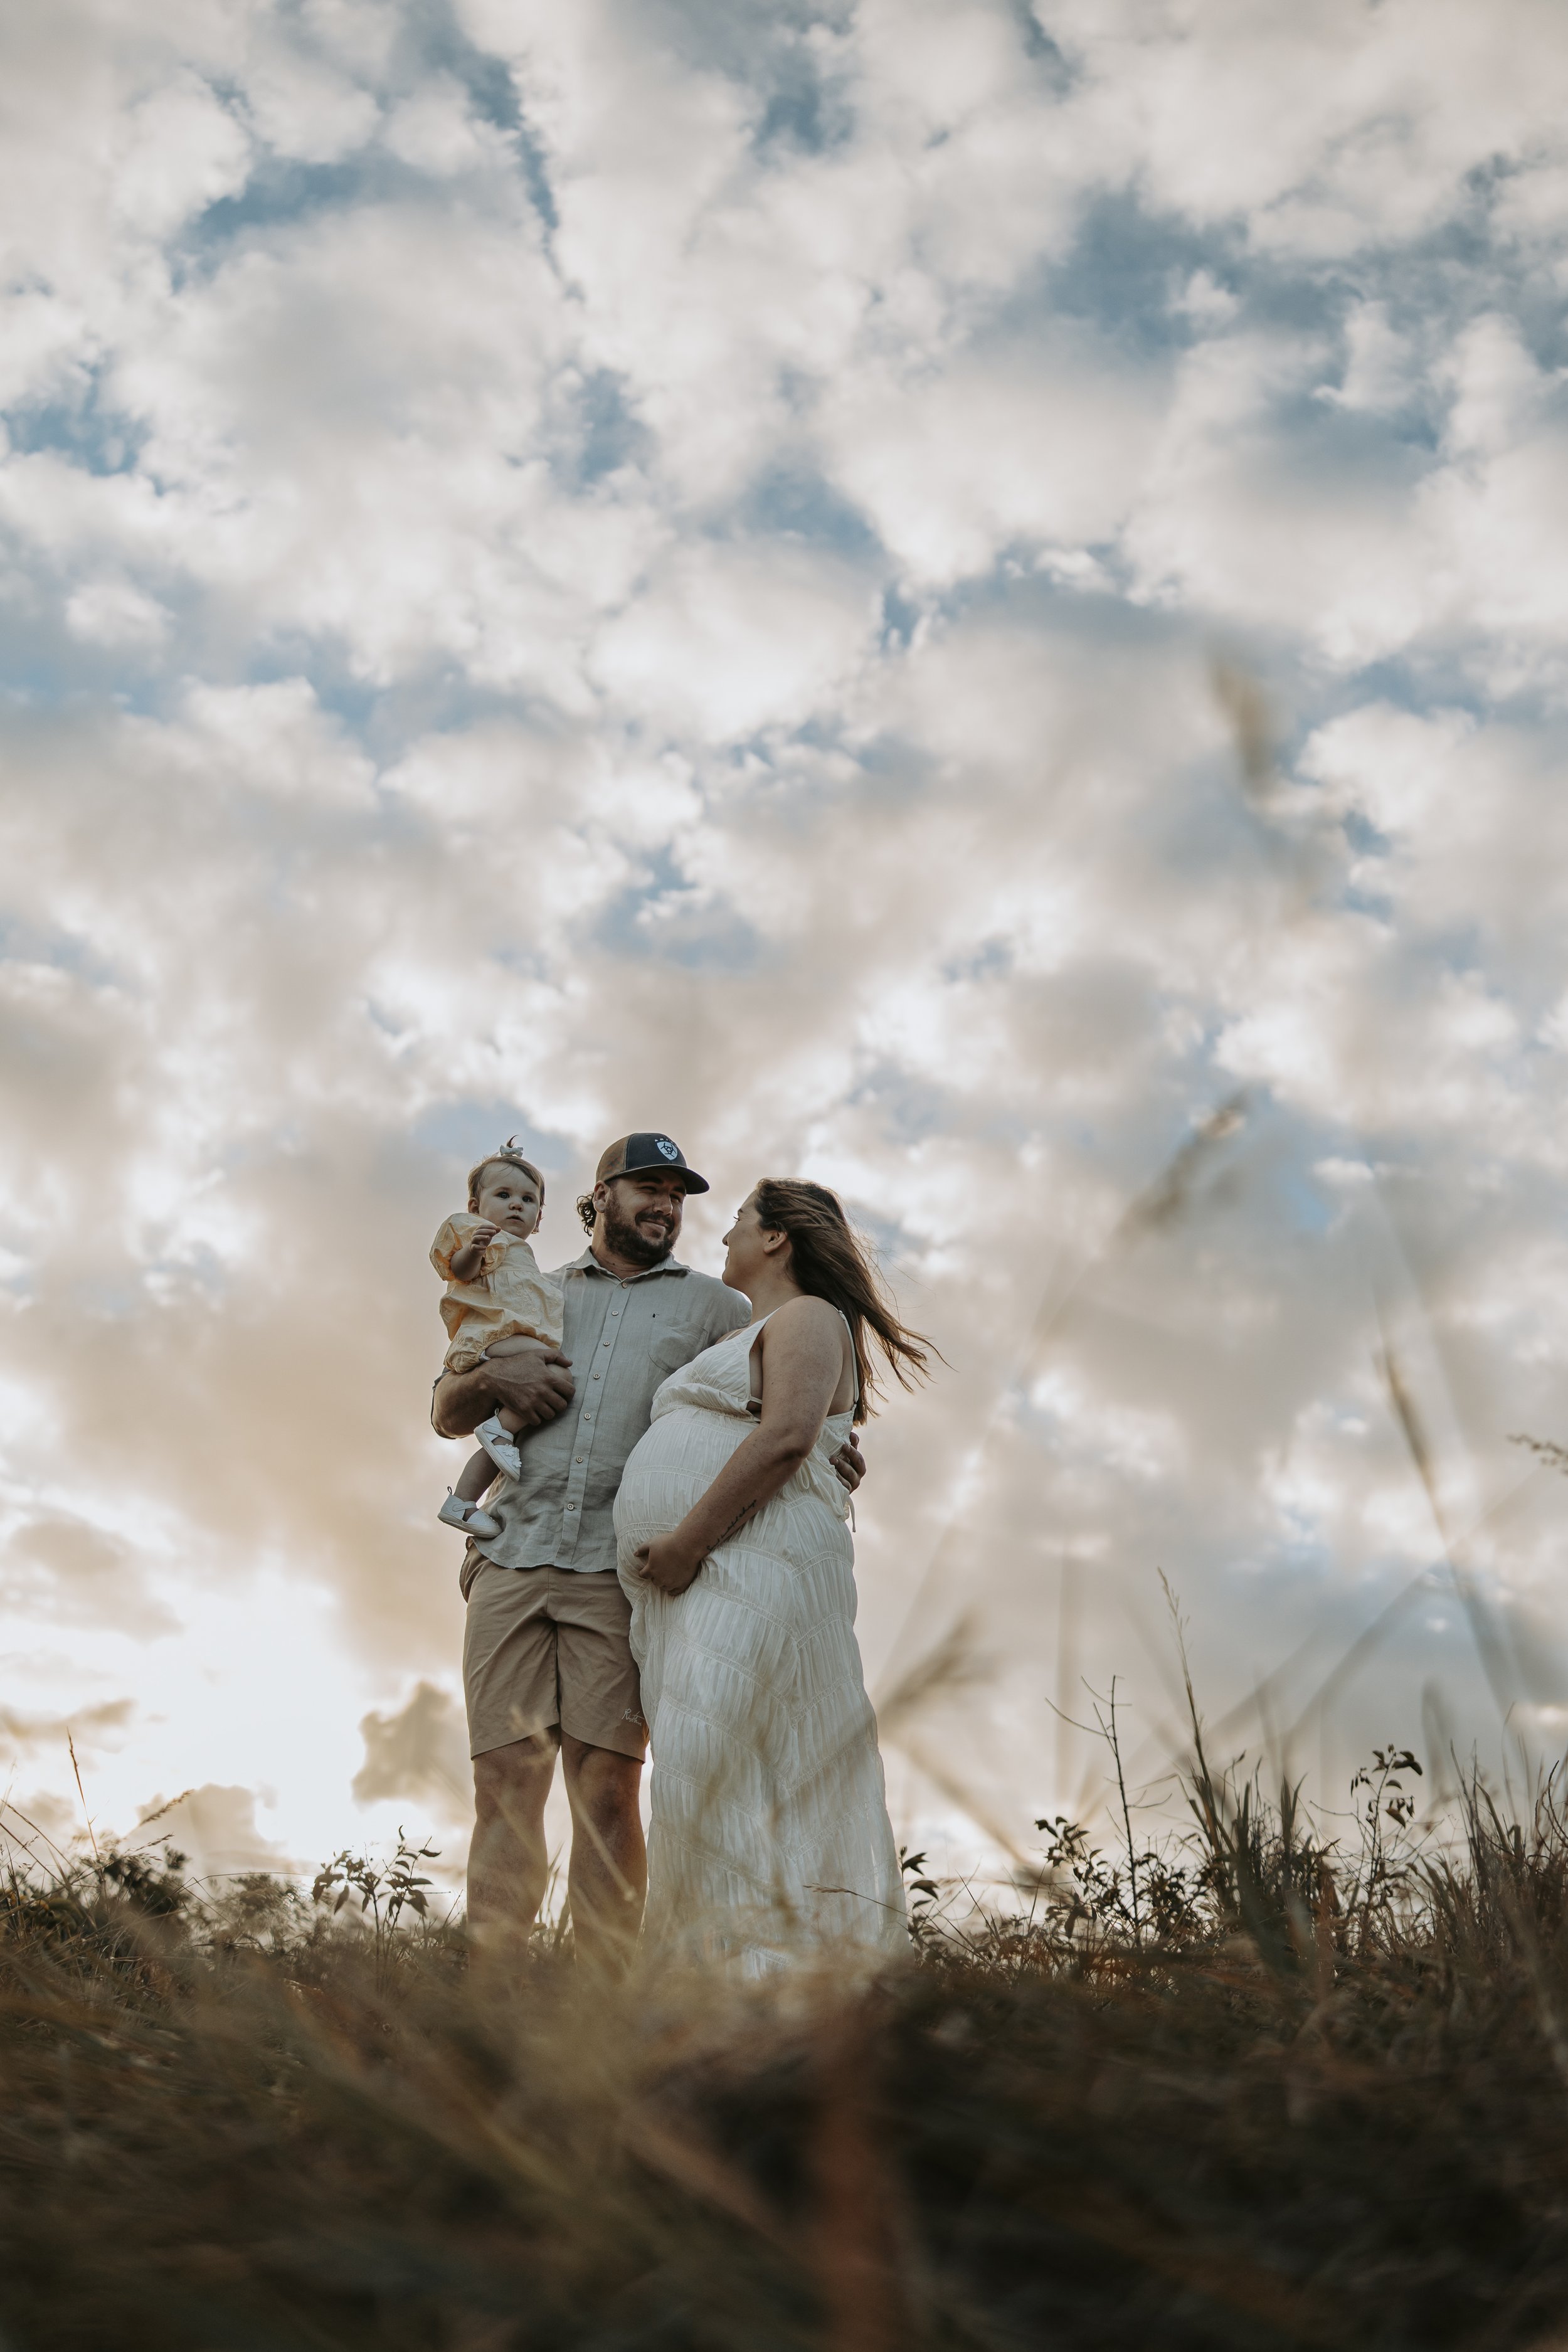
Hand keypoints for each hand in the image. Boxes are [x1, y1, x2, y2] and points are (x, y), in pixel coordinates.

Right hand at [435, 1350, 574, 1438]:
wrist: (496, 1376)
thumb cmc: (518, 1363)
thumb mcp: (537, 1354)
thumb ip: (556, 1356)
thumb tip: (570, 1363)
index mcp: (549, 1378)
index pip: (570, 1392)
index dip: (569, 1394)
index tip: (564, 1394)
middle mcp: (543, 1391)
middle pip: (562, 1406)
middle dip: (559, 1405)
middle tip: (553, 1402)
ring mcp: (533, 1402)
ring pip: (550, 1415)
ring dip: (548, 1412)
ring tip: (544, 1407)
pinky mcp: (523, 1410)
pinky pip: (537, 1421)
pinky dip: (537, 1418)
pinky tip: (534, 1412)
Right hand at [467, 1222, 498, 1248]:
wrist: (476, 1251)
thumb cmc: (483, 1241)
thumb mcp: (489, 1236)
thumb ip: (494, 1232)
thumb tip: (500, 1227)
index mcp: (478, 1231)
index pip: (481, 1226)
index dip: (488, 1226)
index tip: (495, 1227)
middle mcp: (474, 1235)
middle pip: (478, 1231)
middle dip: (486, 1231)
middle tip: (494, 1232)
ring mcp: (473, 1242)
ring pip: (475, 1238)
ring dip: (482, 1237)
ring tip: (488, 1237)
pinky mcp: (473, 1248)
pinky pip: (474, 1247)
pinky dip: (479, 1247)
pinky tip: (485, 1247)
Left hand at [633, 1534, 703, 1595]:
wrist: (687, 1546)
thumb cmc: (668, 1542)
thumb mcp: (652, 1543)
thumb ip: (642, 1549)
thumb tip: (635, 1554)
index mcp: (651, 1569)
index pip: (643, 1574)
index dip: (644, 1572)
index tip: (645, 1571)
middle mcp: (660, 1578)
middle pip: (654, 1581)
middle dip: (655, 1577)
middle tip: (659, 1571)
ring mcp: (671, 1582)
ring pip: (664, 1587)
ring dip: (664, 1583)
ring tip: (667, 1577)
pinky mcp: (682, 1584)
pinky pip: (675, 1592)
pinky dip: (673, 1590)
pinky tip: (672, 1588)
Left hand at [832, 1435, 865, 1494]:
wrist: (826, 1486)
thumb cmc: (836, 1467)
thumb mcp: (842, 1456)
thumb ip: (849, 1445)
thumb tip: (852, 1433)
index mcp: (858, 1466)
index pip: (859, 1457)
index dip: (853, 1450)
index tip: (844, 1444)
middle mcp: (857, 1476)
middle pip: (858, 1464)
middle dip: (850, 1455)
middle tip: (841, 1447)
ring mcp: (852, 1485)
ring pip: (851, 1475)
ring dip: (842, 1465)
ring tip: (832, 1459)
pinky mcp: (845, 1492)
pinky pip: (844, 1485)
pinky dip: (838, 1478)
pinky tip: (831, 1473)